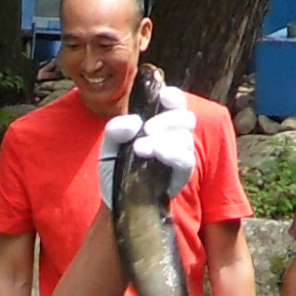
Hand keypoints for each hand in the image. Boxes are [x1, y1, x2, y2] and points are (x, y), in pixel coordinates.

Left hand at [94, 86, 199, 211]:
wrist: (116, 199)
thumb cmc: (115, 168)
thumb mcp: (109, 146)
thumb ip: (115, 130)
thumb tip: (134, 122)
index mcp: (160, 123)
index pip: (176, 104)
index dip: (174, 97)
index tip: (164, 96)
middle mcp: (174, 136)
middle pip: (186, 118)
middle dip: (168, 119)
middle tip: (147, 128)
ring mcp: (180, 155)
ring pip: (185, 138)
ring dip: (163, 139)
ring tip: (139, 149)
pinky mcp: (182, 174)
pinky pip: (186, 160)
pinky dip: (172, 154)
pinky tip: (157, 153)